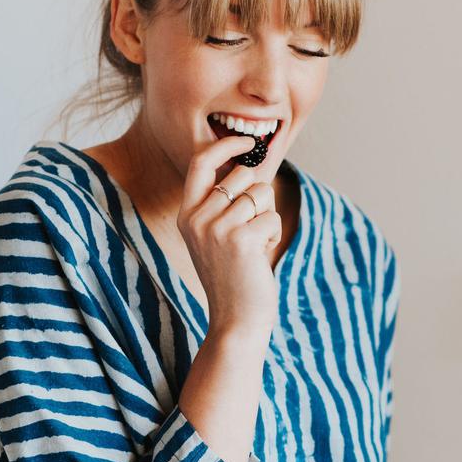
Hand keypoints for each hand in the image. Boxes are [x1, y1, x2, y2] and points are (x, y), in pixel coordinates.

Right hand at [178, 131, 282, 339]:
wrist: (235, 320)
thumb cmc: (233, 277)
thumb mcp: (216, 236)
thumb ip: (224, 203)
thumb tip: (250, 165)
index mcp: (187, 214)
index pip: (201, 162)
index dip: (225, 145)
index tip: (246, 140)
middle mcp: (197, 218)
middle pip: (243, 175)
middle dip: (258, 197)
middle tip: (252, 230)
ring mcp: (217, 228)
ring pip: (262, 194)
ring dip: (267, 218)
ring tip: (254, 246)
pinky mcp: (241, 240)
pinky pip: (272, 217)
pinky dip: (274, 235)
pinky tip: (260, 257)